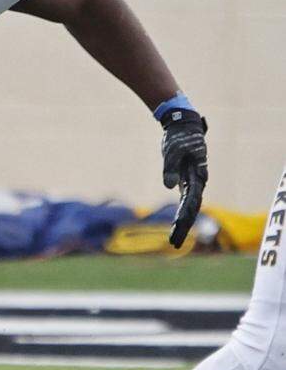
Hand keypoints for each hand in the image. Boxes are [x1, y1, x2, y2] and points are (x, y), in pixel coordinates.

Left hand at [160, 108, 207, 247]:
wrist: (182, 125)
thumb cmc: (178, 137)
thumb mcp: (173, 151)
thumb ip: (171, 168)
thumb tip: (170, 186)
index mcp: (198, 174)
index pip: (192, 200)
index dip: (185, 215)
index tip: (178, 228)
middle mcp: (198, 181)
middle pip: (192, 208)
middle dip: (183, 226)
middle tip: (173, 244)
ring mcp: (192, 182)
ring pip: (189, 207)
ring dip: (182, 223)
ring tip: (173, 240)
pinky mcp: (186, 180)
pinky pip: (185, 200)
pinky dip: (181, 213)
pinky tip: (177, 226)